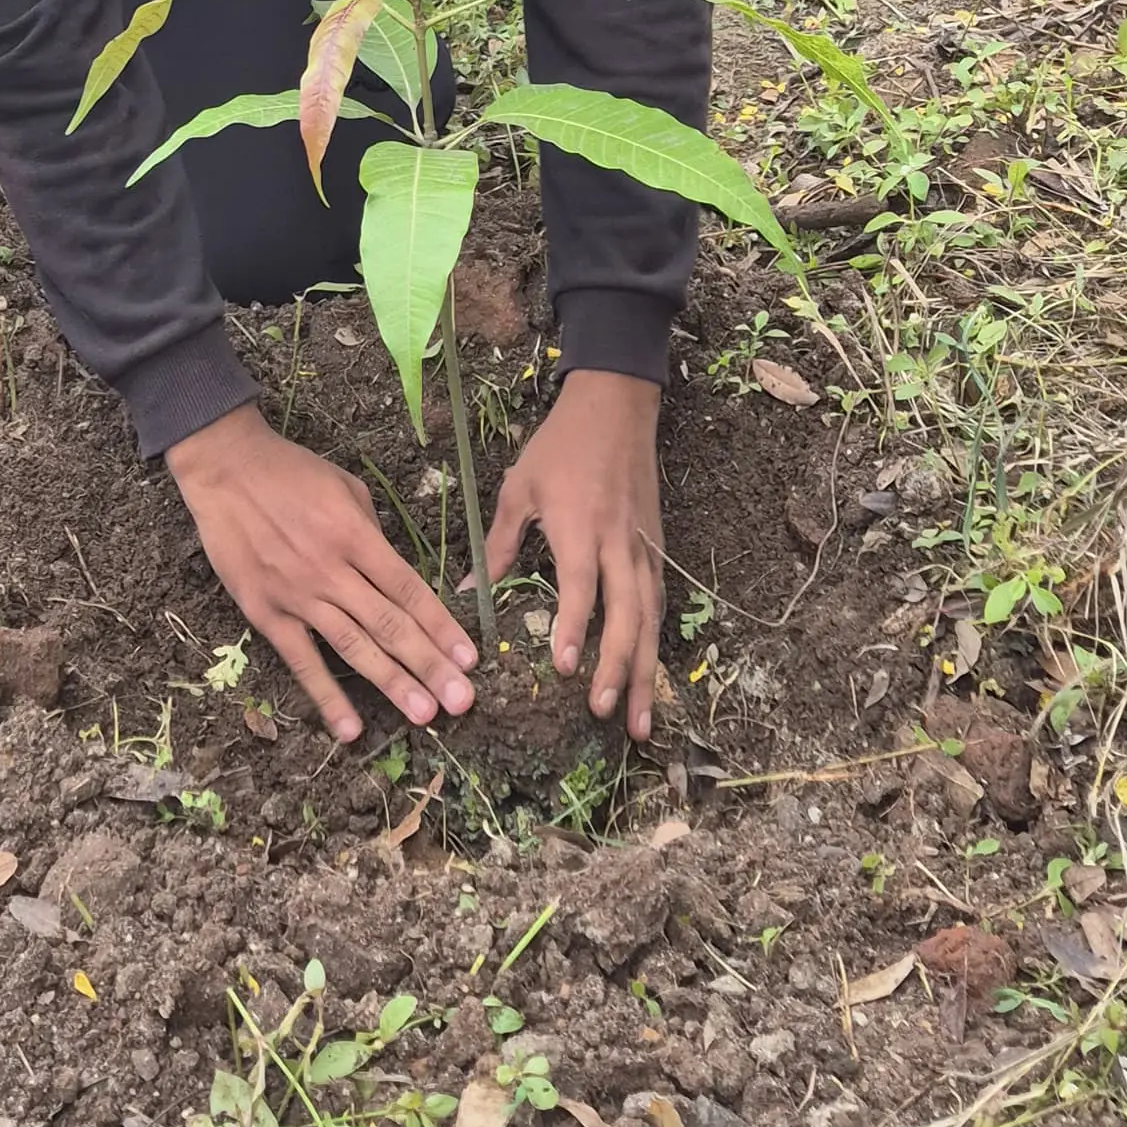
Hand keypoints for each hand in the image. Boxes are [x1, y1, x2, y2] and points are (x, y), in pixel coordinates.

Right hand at [167, 405, 478, 744]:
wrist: (225, 469)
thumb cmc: (291, 473)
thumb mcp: (346, 488)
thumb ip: (372, 533)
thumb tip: (395, 573)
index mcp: (356, 536)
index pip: (408, 588)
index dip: (441, 626)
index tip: (468, 657)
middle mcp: (331, 570)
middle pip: (389, 624)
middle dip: (429, 665)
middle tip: (461, 701)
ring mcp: (298, 596)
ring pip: (354, 646)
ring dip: (391, 683)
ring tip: (424, 715)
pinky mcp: (266, 613)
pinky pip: (301, 660)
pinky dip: (326, 696)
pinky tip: (350, 728)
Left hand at [485, 369, 662, 737]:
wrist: (617, 405)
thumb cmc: (561, 446)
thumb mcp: (520, 487)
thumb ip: (499, 544)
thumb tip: (468, 594)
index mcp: (581, 527)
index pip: (581, 587)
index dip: (575, 629)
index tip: (566, 670)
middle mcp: (619, 544)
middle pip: (628, 616)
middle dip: (618, 667)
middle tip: (604, 712)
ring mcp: (644, 548)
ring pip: (651, 619)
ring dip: (644, 671)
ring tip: (638, 722)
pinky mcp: (656, 548)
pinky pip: (658, 604)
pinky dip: (653, 645)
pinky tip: (647, 677)